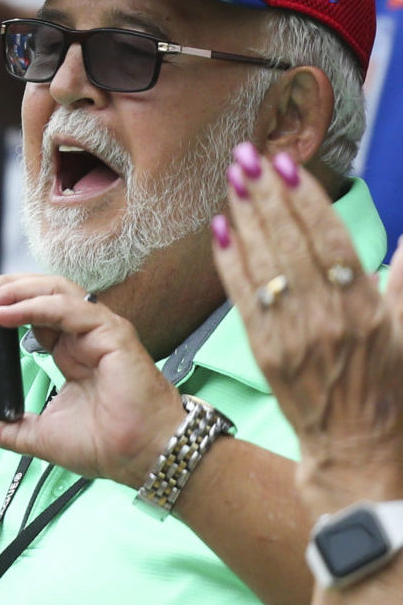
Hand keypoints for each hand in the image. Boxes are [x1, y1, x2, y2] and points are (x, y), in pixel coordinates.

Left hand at [0, 273, 184, 485]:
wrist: (143, 457)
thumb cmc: (108, 445)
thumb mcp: (38, 436)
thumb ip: (3, 428)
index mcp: (71, 353)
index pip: (34, 312)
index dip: (4, 303)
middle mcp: (84, 337)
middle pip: (41, 293)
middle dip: (3, 288)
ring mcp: (100, 332)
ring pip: (55, 292)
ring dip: (15, 291)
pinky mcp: (113, 335)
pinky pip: (69, 309)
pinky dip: (35, 306)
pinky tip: (8, 313)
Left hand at [216, 143, 402, 510]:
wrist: (358, 448)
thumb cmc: (392, 387)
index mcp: (366, 309)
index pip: (330, 241)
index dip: (306, 200)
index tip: (287, 165)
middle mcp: (327, 319)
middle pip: (290, 244)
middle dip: (267, 196)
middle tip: (248, 156)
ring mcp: (292, 336)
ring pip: (263, 264)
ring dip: (245, 218)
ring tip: (232, 180)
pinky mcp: (265, 353)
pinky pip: (242, 297)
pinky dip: (230, 261)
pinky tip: (220, 230)